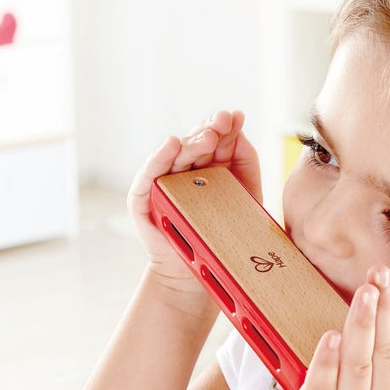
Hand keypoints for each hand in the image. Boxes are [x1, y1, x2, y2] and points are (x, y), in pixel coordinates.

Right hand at [127, 109, 262, 290]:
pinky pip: (151, 174)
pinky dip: (160, 157)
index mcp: (207, 168)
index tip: (238, 116)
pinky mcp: (144, 197)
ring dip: (193, 142)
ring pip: (176, 155)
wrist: (198, 273)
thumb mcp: (243, 197)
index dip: (226, 127)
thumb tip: (240, 136)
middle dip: (211, 130)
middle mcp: (183, 171)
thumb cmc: (220, 236)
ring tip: (209, 135)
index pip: (216, 141)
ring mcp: (163, 182)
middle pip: (196, 144)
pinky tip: (172, 144)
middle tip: (224, 120)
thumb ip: (245, 166)